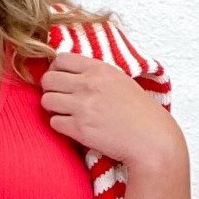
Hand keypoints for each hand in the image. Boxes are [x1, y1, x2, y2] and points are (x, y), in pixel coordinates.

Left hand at [40, 54, 180, 170]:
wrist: (151, 139)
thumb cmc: (139, 112)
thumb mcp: (120, 80)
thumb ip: (95, 74)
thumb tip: (70, 73)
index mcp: (99, 69)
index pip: (61, 59)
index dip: (56, 69)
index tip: (61, 79)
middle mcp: (88, 85)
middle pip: (48, 79)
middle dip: (50, 89)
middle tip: (60, 98)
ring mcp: (82, 107)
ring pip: (47, 100)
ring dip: (53, 108)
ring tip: (66, 113)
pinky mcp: (79, 129)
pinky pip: (54, 122)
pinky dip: (61, 126)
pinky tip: (74, 127)